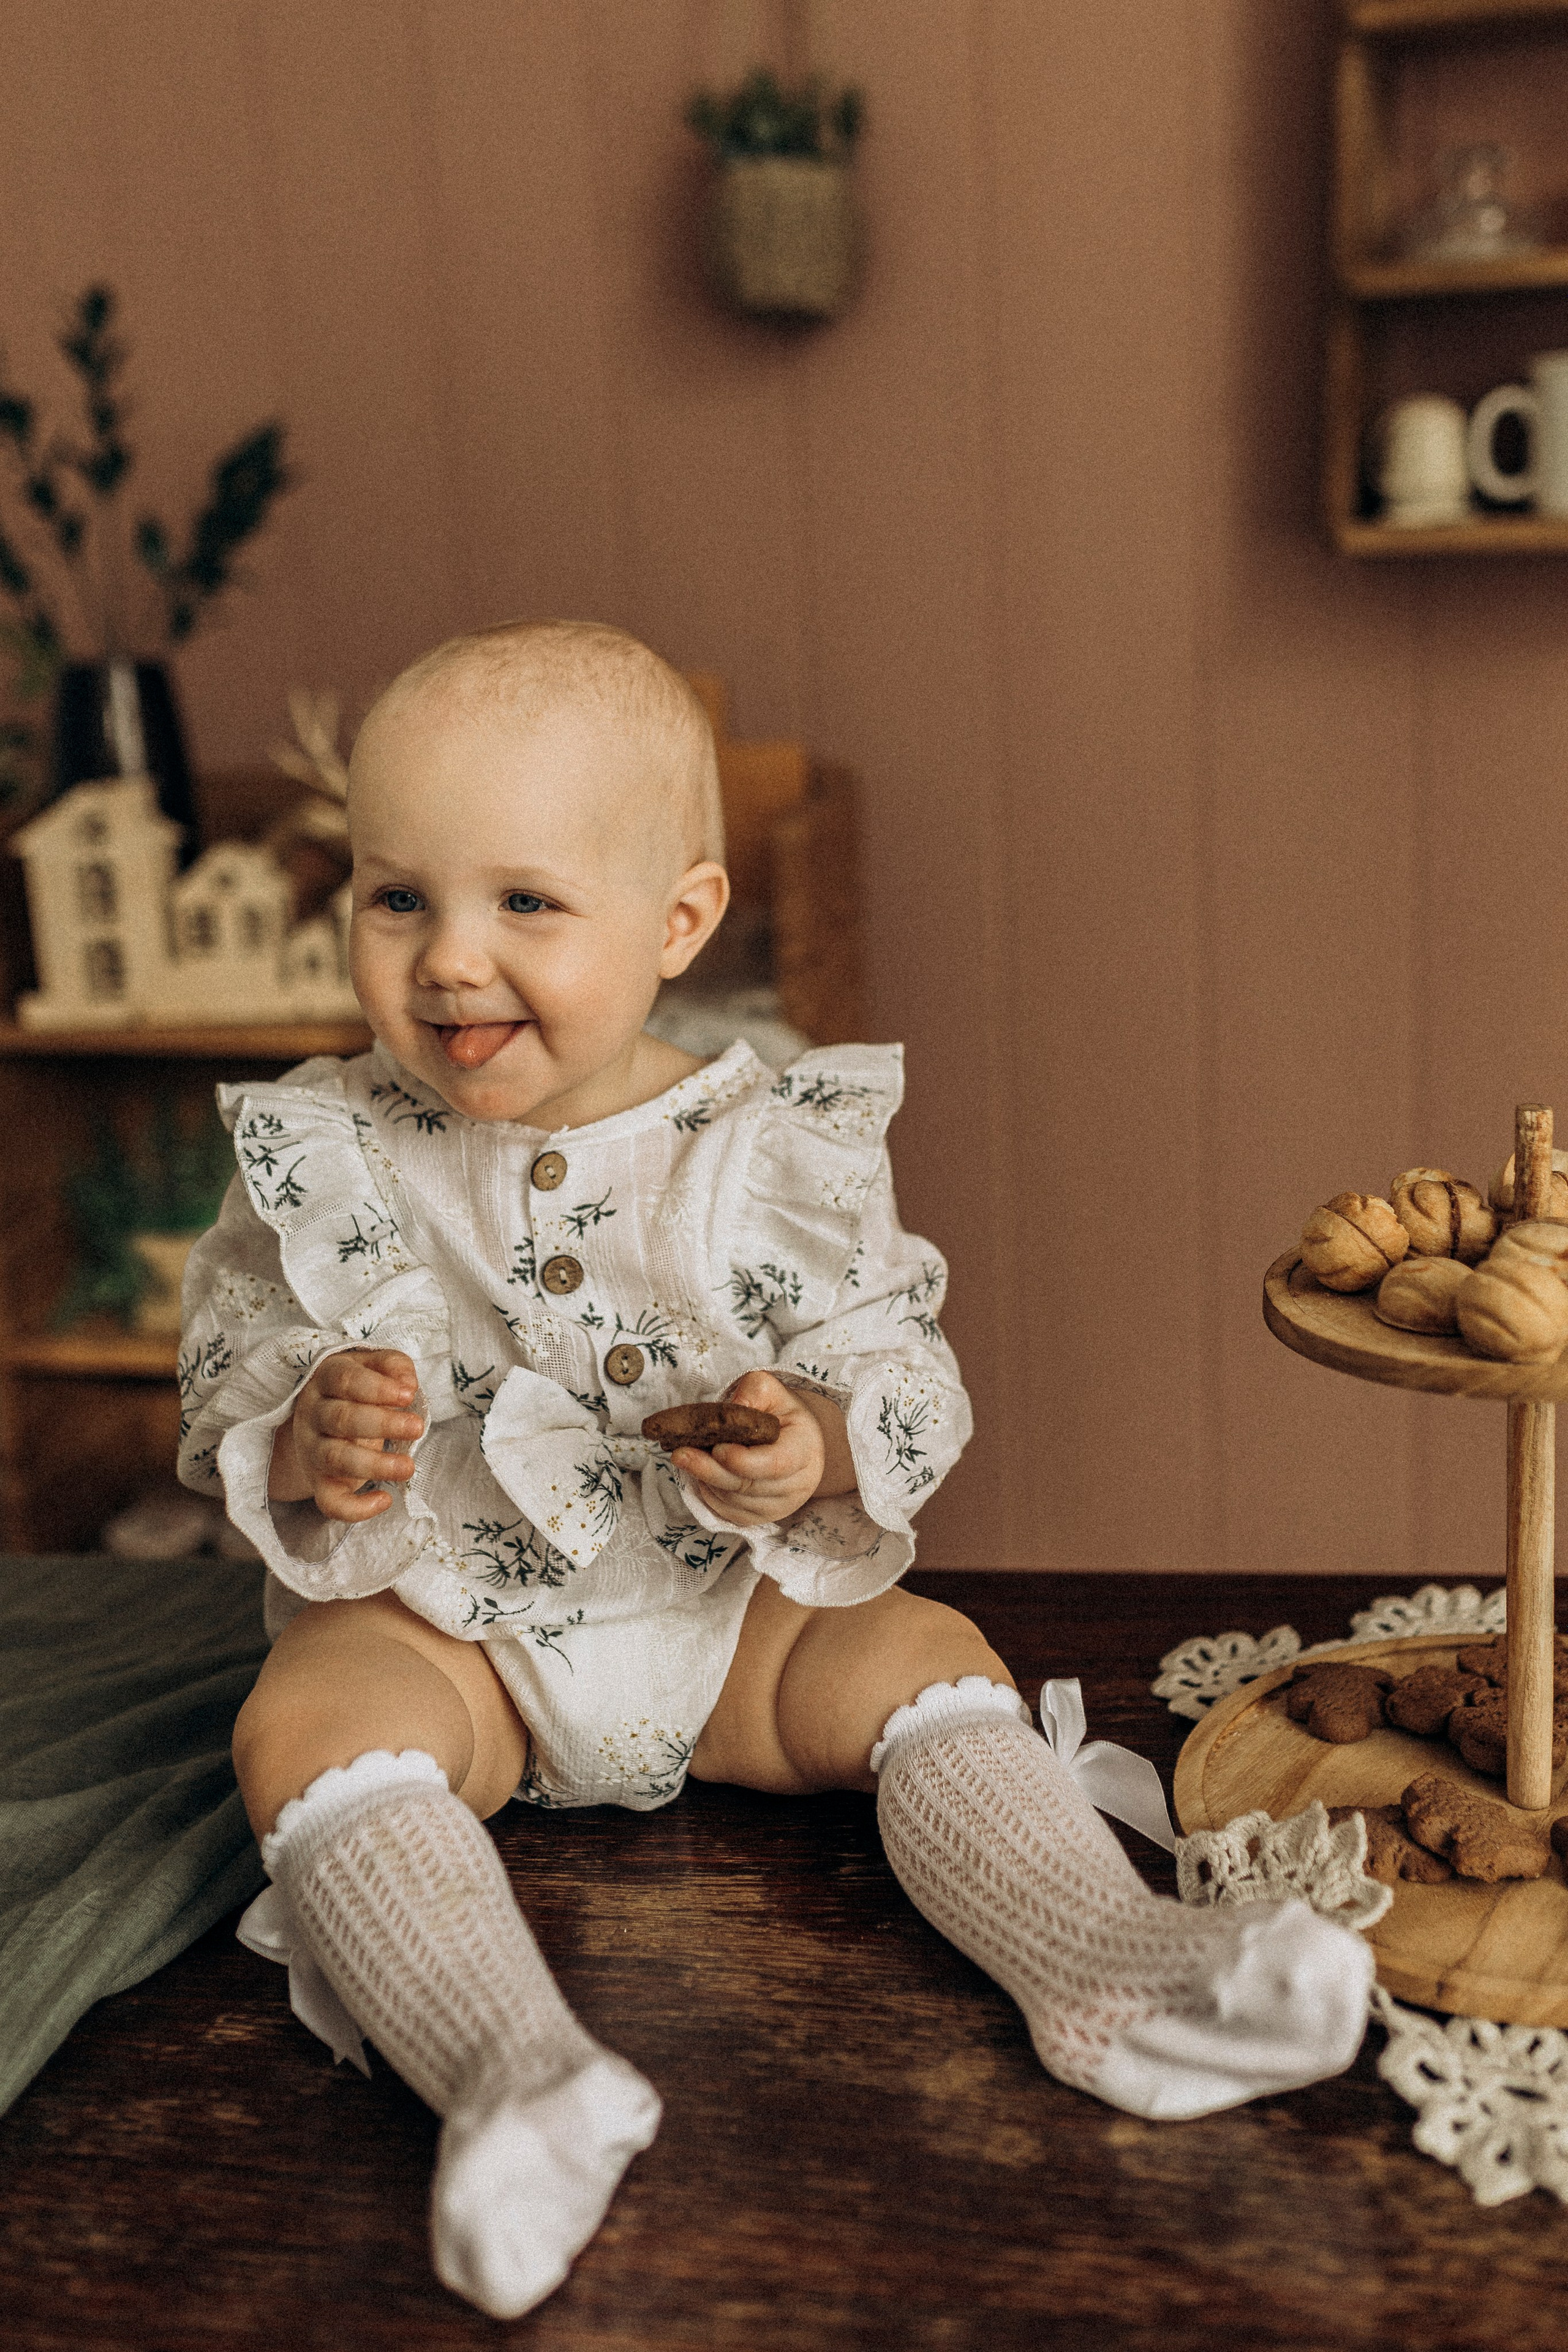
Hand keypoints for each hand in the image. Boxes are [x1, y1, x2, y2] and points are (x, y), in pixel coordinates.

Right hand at [268, 1348, 424, 1522]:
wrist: (323, 1418)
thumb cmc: (358, 1388)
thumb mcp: (375, 1366)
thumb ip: (394, 1365)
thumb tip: (407, 1384)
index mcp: (326, 1378)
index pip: (345, 1380)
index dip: (378, 1388)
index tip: (409, 1395)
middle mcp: (312, 1413)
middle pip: (341, 1419)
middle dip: (383, 1424)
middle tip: (417, 1427)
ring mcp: (312, 1449)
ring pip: (336, 1459)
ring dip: (375, 1465)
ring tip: (408, 1467)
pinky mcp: (319, 1481)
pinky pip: (330, 1502)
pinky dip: (356, 1509)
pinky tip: (385, 1500)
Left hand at [672, 1369, 853, 1528]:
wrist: (794, 1442)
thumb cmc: (780, 1413)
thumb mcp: (771, 1390)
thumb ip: (752, 1392)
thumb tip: (729, 1411)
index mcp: (804, 1450)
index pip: (775, 1463)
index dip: (744, 1460)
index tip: (717, 1448)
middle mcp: (797, 1485)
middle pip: (748, 1485)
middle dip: (710, 1470)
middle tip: (680, 1454)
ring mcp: (779, 1506)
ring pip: (734, 1501)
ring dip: (706, 1481)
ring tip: (688, 1458)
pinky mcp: (760, 1518)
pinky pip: (728, 1512)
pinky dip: (710, 1493)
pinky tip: (702, 1473)